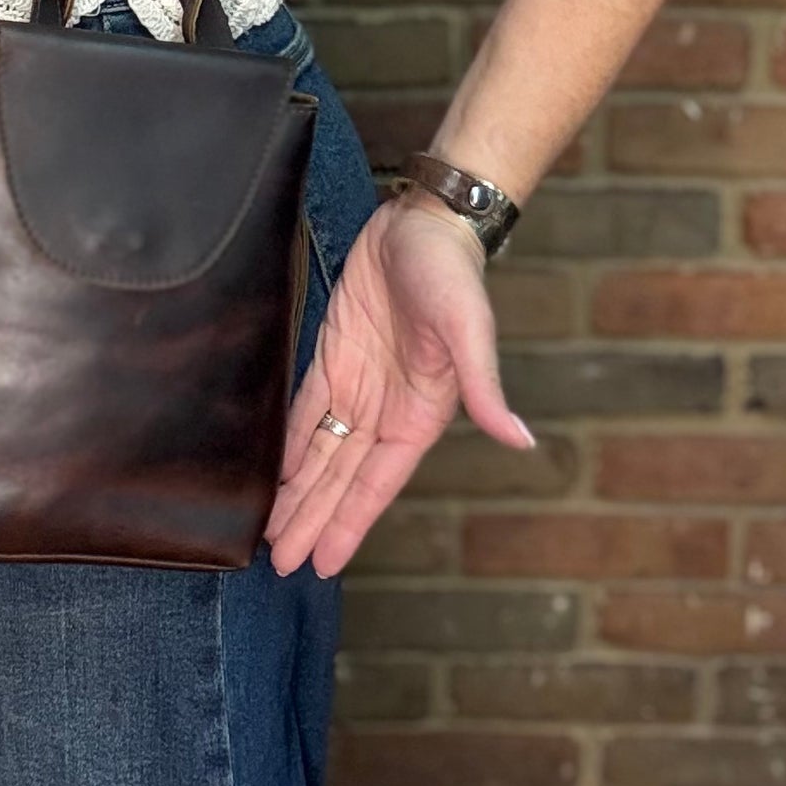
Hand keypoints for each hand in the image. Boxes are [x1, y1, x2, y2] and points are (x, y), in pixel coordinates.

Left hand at [265, 191, 534, 579]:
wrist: (424, 221)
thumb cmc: (453, 275)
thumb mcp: (470, 331)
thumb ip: (486, 389)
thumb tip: (520, 439)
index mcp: (419, 414)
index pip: (375, 483)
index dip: (347, 523)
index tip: (321, 564)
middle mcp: (385, 409)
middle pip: (340, 478)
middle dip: (310, 519)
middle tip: (277, 564)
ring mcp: (357, 384)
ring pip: (318, 451)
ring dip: (295, 491)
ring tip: (268, 532)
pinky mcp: (332, 355)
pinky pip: (303, 409)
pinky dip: (284, 442)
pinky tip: (265, 471)